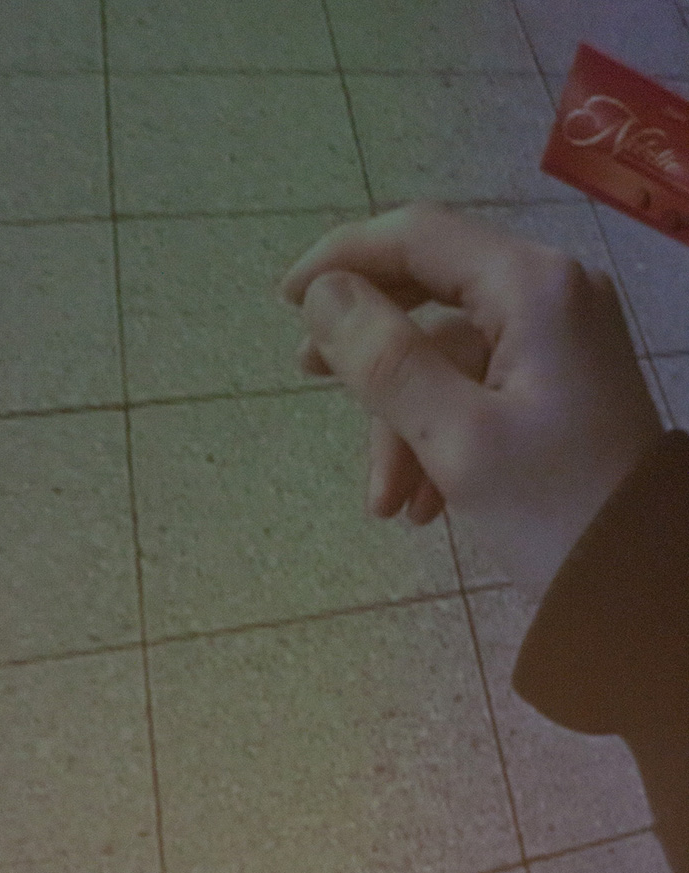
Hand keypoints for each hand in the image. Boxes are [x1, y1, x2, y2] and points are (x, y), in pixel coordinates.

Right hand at [281, 202, 663, 591]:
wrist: (638, 584)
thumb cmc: (553, 509)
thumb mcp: (454, 439)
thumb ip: (384, 359)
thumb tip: (322, 294)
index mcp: (532, 288)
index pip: (418, 236)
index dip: (343, 258)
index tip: (286, 300)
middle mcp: (551, 295)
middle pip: (431, 297)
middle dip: (372, 355)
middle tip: (308, 380)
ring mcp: (559, 342)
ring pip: (447, 360)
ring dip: (403, 427)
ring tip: (387, 505)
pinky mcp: (558, 387)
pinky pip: (477, 392)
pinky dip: (439, 441)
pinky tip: (424, 506)